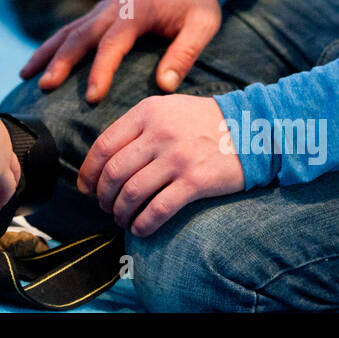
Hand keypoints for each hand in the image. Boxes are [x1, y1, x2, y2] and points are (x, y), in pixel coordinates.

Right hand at [20, 0, 222, 102]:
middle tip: (45, 86)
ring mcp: (102, 9)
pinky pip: (71, 30)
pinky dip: (52, 46)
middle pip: (81, 35)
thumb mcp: (203, 26)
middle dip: (61, 62)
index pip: (113, 43)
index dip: (100, 70)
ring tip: (27, 75)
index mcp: (136, 11)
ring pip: (68, 31)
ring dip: (47, 53)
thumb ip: (185, 53)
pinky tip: (37, 64)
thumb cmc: (196, 5)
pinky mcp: (98, 13)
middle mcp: (113, 7)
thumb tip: (163, 85)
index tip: (91, 97)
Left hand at [78, 94, 244, 236]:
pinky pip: (157, 210)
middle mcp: (159, 133)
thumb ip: (137, 126)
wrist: (253, 128)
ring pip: (131, 193)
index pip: (104, 146)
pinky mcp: (195, 182)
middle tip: (105, 206)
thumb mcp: (167, 109)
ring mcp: (177, 157)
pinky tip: (140, 228)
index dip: (89, 172)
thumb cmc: (204, 122)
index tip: (86, 188)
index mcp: (147, 112)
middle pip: (113, 173)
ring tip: (122, 218)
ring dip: (120, 212)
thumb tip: (104, 158)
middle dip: (103, 196)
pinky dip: (143, 224)